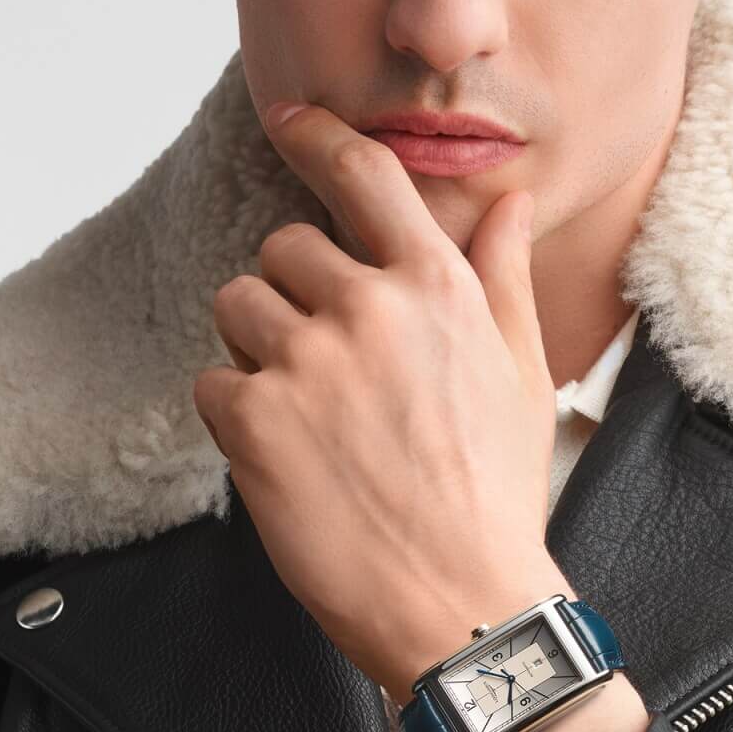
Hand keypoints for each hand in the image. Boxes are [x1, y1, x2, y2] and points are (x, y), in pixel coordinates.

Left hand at [192, 101, 565, 703]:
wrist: (463, 607)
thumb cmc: (495, 505)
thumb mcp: (521, 380)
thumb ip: (502, 281)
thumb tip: (506, 205)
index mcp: (437, 289)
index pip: (364, 175)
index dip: (317, 138)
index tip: (290, 124)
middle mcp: (369, 310)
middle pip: (283, 249)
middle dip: (293, 298)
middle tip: (327, 372)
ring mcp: (306, 364)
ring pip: (237, 308)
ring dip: (257, 353)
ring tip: (307, 421)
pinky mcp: (254, 422)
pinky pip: (211, 385)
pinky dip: (235, 420)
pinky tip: (287, 462)